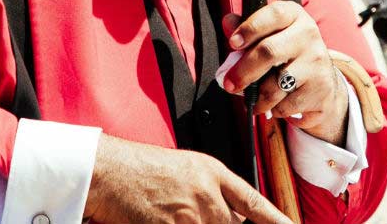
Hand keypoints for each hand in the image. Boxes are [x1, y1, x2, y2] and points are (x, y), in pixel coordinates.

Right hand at [84, 134, 291, 223]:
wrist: (109, 171)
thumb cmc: (139, 167)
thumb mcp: (185, 169)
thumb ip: (210, 190)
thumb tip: (229, 214)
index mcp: (212, 173)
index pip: (254, 203)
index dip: (276, 219)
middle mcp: (207, 195)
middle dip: (219, 223)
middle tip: (194, 213)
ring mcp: (190, 216)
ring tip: (173, 212)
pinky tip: (163, 219)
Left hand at [223, 1, 348, 144]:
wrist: (323, 82)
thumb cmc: (288, 54)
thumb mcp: (271, 35)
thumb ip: (248, 30)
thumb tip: (227, 22)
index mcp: (294, 15)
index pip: (273, 15)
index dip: (250, 28)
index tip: (233, 44)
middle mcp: (308, 35)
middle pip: (269, 51)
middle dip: (243, 72)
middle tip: (230, 84)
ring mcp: (316, 61)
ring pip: (275, 85)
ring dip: (258, 98)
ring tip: (253, 100)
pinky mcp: (321, 88)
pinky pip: (286, 105)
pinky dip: (274, 109)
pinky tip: (276, 104)